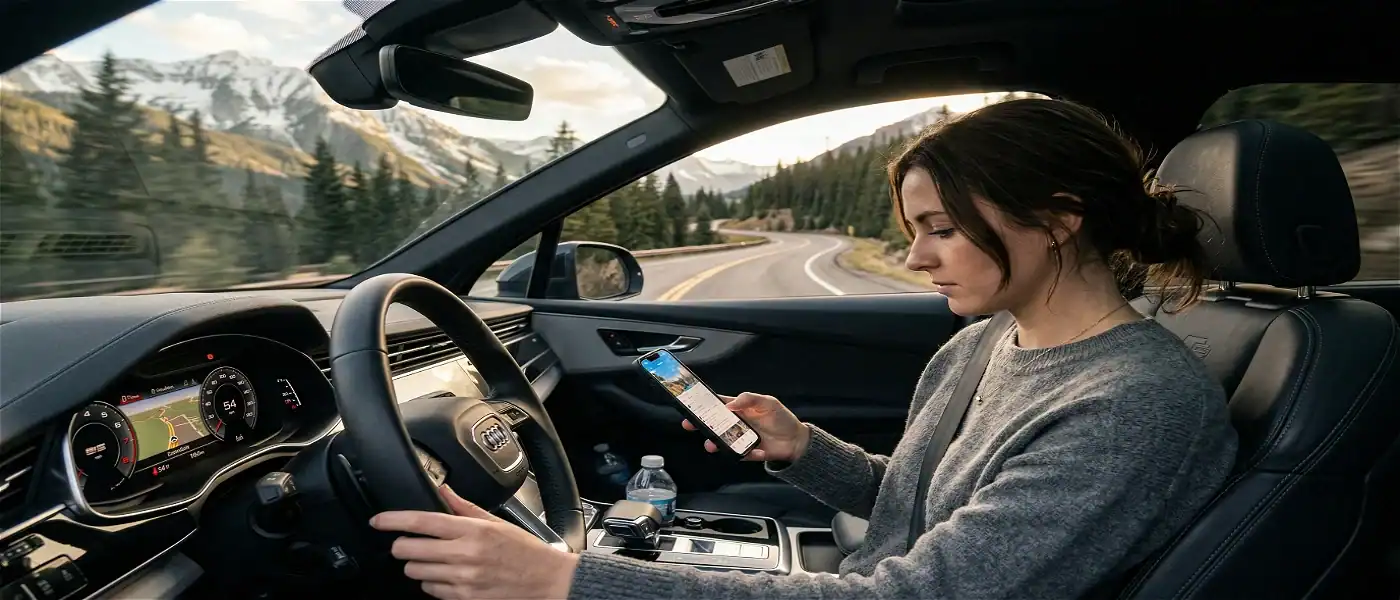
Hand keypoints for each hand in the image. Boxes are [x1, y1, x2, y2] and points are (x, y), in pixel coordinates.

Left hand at [371, 485, 578, 599]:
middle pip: (409, 550)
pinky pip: (430, 590)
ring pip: (414, 572)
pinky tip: (445, 575)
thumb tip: (443, 491)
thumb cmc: (524, 551)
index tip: (378, 521)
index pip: (421, 522)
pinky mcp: (463, 597)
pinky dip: (431, 582)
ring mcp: (462, 579)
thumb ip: (464, 507)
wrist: (546, 580)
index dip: (393, 520)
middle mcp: (464, 555)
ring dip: (416, 565)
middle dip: (402, 545)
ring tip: (431, 559)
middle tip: (408, 542)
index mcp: (472, 531)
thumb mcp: (496, 522)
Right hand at [682, 392, 810, 462]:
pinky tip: (756, 450)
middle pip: (713, 424)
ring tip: (711, 443)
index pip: (718, 405)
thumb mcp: (768, 402)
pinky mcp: (746, 452)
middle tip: (689, 424)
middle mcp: (736, 424)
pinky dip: (744, 453)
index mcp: (739, 409)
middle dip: (699, 424)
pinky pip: (739, 454)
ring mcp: (739, 439)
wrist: (795, 440)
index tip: (690, 404)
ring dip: (714, 442)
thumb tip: (730, 404)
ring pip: (720, 441)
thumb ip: (749, 399)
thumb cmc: (781, 418)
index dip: (704, 404)